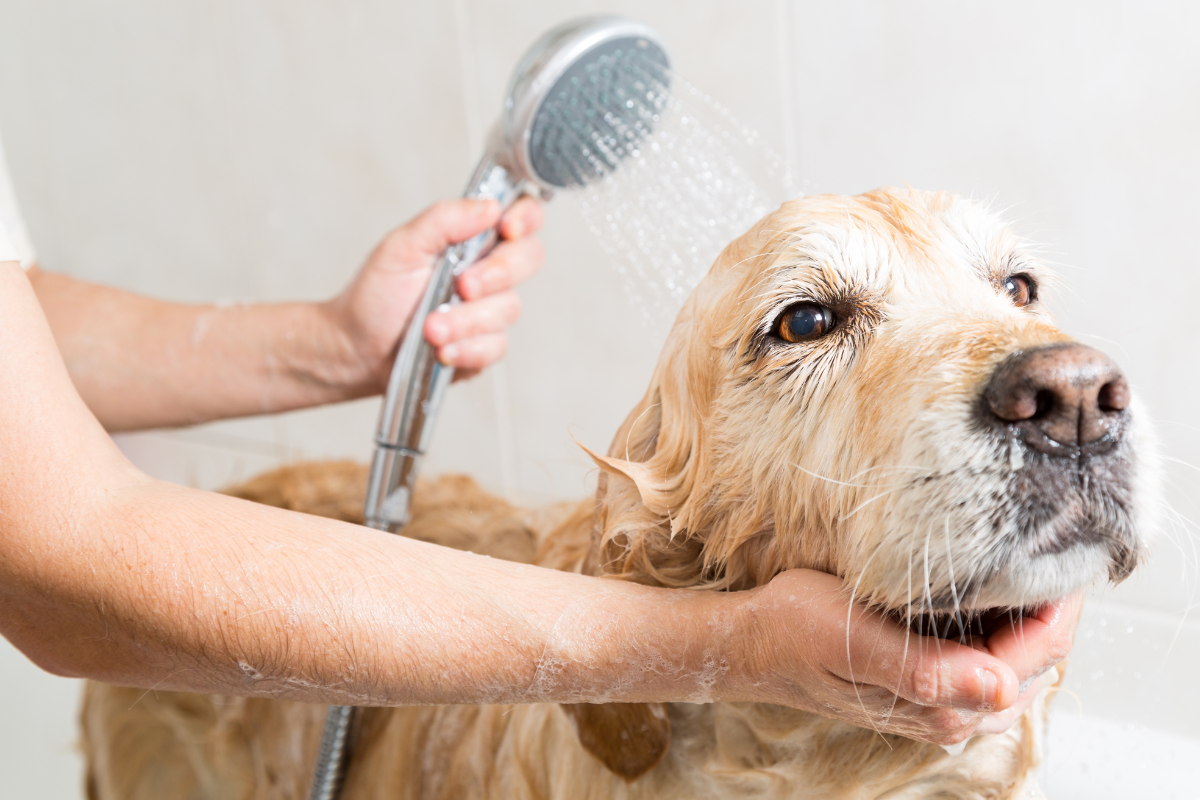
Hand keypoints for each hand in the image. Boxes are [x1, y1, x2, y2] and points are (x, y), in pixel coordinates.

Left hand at [324, 196, 544, 390]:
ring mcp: (489, 310)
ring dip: (466, 321)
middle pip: (529, 258)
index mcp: (472, 239)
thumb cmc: (377, 294)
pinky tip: (441, 349)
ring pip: (508, 308)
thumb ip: (444, 220)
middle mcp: (488, 271)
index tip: (506, 228)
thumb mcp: (401, 246)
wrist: (357, 347)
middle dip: (497, 273)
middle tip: (463, 285)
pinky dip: (466, 349)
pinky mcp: (484, 347)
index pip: (521, 216)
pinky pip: (496, 346)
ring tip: (430, 328)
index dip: (526, 217)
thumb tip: (489, 207)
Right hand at [728, 570, 1078, 744]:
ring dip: (1028, 613)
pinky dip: (1000, 620)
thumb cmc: (794, 631)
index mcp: (944, 704)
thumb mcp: (854, 639)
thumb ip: (928, 671)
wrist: (752, 642)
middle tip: (1054, 541)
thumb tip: (1001, 687)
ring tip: (1028, 557)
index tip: (1069, 547)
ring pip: (1017, 657)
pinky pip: (988, 653)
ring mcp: (942, 699)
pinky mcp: (928, 682)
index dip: (1060, 601)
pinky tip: (987, 585)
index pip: (1038, 652)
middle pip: (1037, 658)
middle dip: (1051, 605)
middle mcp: (952, 711)